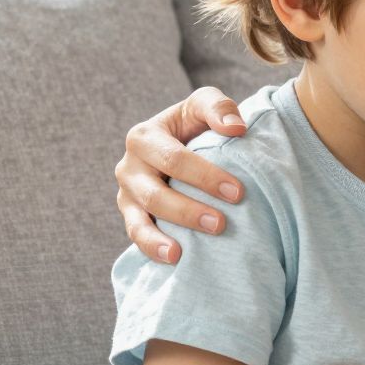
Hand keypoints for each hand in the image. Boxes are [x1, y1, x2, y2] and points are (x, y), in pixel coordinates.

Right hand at [116, 87, 250, 261]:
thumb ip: (219, 107)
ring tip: (182, 252)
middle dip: (188, 210)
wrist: (180, 144)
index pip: (173, 159)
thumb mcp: (203, 105)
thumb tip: (236, 128)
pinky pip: (136, 234)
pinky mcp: (131, 214)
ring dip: (162, 237)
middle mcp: (129, 167)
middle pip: (155, 193)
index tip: (238, 192)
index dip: (205, 176)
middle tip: (221, 224)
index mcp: (144, 137)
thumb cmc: (194, 124)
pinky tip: (172, 258)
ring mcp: (127, 194)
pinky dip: (150, 248)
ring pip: (139, 219)